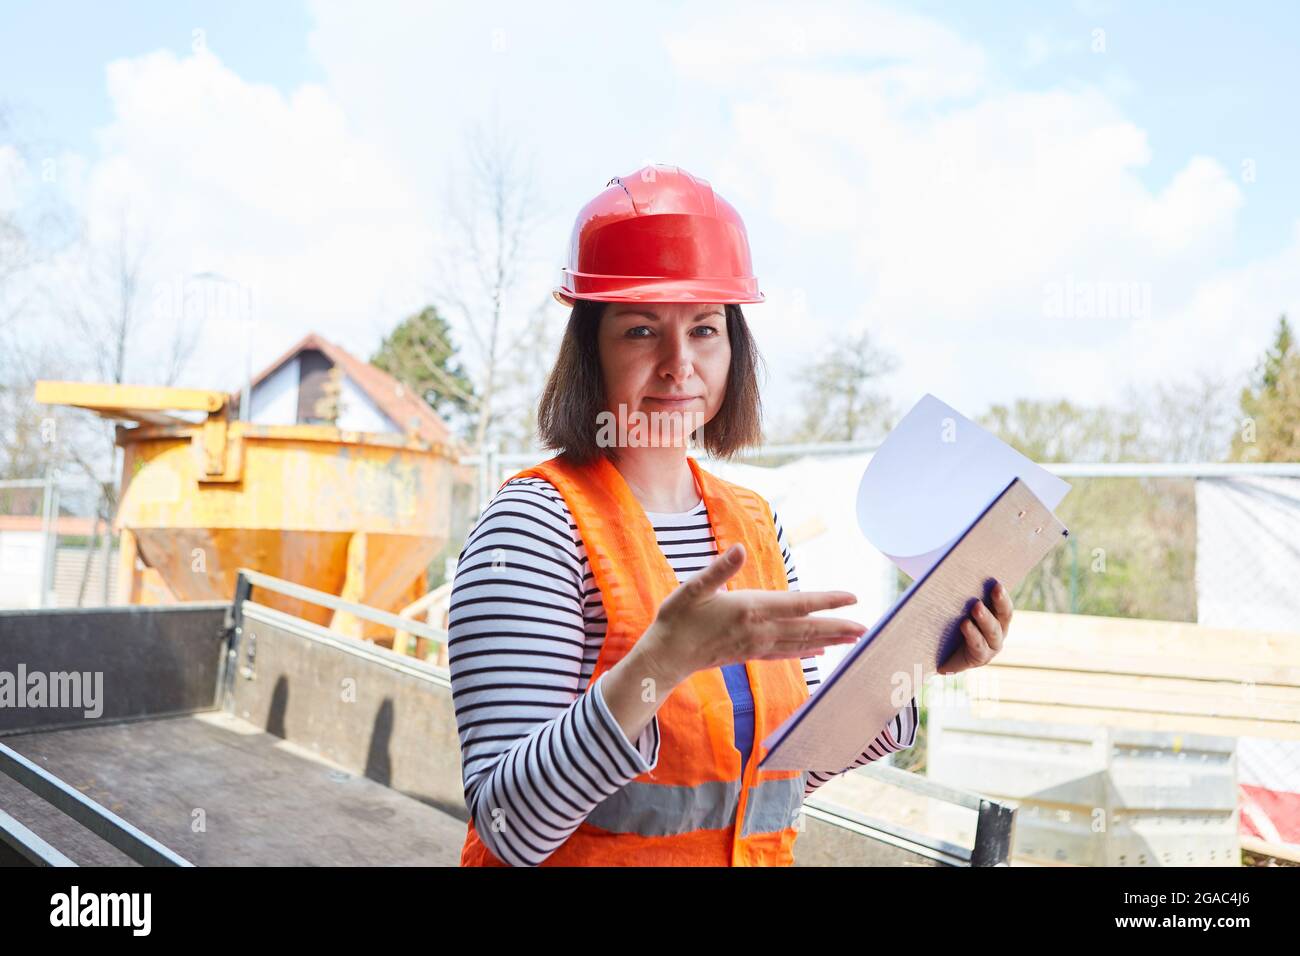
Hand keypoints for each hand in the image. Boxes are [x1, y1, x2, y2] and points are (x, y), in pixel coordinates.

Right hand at [637, 543, 865, 687]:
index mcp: (750, 609)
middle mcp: (760, 630)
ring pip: (802, 643)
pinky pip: (787, 653)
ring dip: (830, 640)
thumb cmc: (677, 619)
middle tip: (867, 627)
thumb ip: (719, 569)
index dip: (827, 601)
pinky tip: (819, 652)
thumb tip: (738, 548)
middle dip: (839, 626)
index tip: (853, 598)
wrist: (666, 657)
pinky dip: (806, 651)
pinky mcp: (751, 653)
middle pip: (808, 628)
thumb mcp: (693, 588)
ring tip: (853, 639)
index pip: (799, 604)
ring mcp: (757, 645)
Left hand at [937, 580, 1013, 674]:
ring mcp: (991, 646)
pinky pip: (978, 646)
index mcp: (997, 617)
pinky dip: (972, 634)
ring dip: (985, 617)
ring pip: (992, 631)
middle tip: (995, 588)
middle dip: (1000, 601)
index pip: (1004, 605)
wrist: (940, 656)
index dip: (1002, 594)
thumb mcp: (957, 608)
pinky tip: (965, 624)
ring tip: (976, 606)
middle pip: (1004, 615)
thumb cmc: (950, 626)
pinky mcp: (980, 658)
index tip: (997, 582)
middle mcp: (999, 631)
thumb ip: (962, 594)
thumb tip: (957, 569)